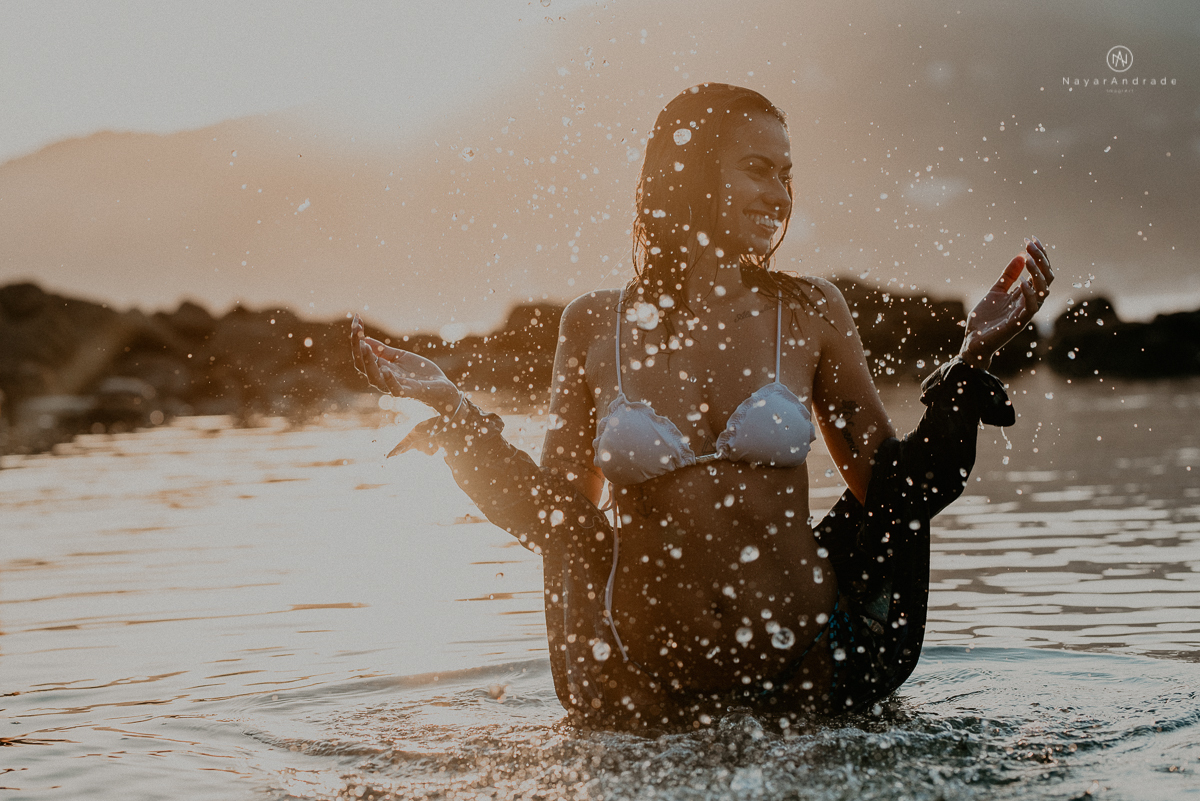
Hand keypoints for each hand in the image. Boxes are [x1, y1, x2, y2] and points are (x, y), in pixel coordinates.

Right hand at [350, 314, 461, 413]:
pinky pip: (395, 389)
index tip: (356, 318)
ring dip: (368, 362)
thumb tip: (364, 339)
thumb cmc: (420, 373)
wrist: (441, 387)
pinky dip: (389, 381)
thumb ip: (383, 350)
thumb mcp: (400, 357)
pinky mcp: (409, 392)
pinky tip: (385, 369)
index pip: (361, 355)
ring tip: (364, 346)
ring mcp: (396, 386)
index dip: (357, 338)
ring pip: (375, 378)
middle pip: (363, 365)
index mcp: (380, 369)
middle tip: (356, 328)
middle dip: (357, 347)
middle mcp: (384, 378)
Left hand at [959, 236, 1053, 369]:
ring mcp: (1025, 313)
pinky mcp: (1018, 324)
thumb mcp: (995, 290)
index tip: (1031, 239)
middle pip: (1046, 278)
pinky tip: (1023, 281)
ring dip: (1037, 273)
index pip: (1040, 272)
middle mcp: (1029, 302)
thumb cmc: (984, 318)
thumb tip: (1021, 255)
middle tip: (1031, 244)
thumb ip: (1008, 275)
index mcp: (1025, 294)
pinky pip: (1031, 308)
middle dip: (1041, 260)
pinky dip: (1029, 294)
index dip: (1039, 255)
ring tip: (1028, 258)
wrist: (973, 340)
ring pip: (1044, 291)